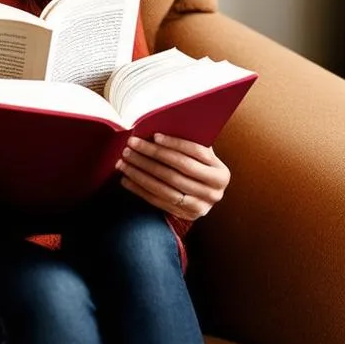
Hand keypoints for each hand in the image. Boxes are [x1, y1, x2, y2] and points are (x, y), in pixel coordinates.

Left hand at [115, 133, 229, 221]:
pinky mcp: (184, 216)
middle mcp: (214, 192)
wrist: (203, 197)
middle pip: (178, 170)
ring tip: (123, 162)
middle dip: (151, 156)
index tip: (154, 135)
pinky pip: (157, 201)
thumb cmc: (198, 168)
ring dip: (140, 173)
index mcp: (221, 173)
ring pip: (165, 187)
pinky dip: (139, 189)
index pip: (196, 153)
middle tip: (131, 146)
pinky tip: (126, 178)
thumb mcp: (201, 158)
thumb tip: (161, 126)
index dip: (174, 143)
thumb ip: (189, 144)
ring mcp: (200, 207)